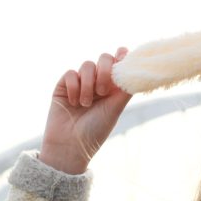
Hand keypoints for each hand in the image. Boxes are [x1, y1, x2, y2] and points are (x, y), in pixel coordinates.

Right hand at [39, 47, 131, 173]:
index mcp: (114, 88)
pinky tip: (74, 102)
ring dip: (88, 84)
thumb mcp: (115, 109)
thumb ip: (125, 89)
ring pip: (87, 65)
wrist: (70, 145)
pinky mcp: (64, 86)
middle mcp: (98, 83)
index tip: (123, 55)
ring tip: (85, 104)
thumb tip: (136, 70)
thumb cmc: (96, 130)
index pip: (120, 64)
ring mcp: (81, 83)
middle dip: (104, 70)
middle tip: (103, 91)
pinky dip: (74, 87)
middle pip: (104, 58)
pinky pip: (70, 73)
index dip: (123, 56)